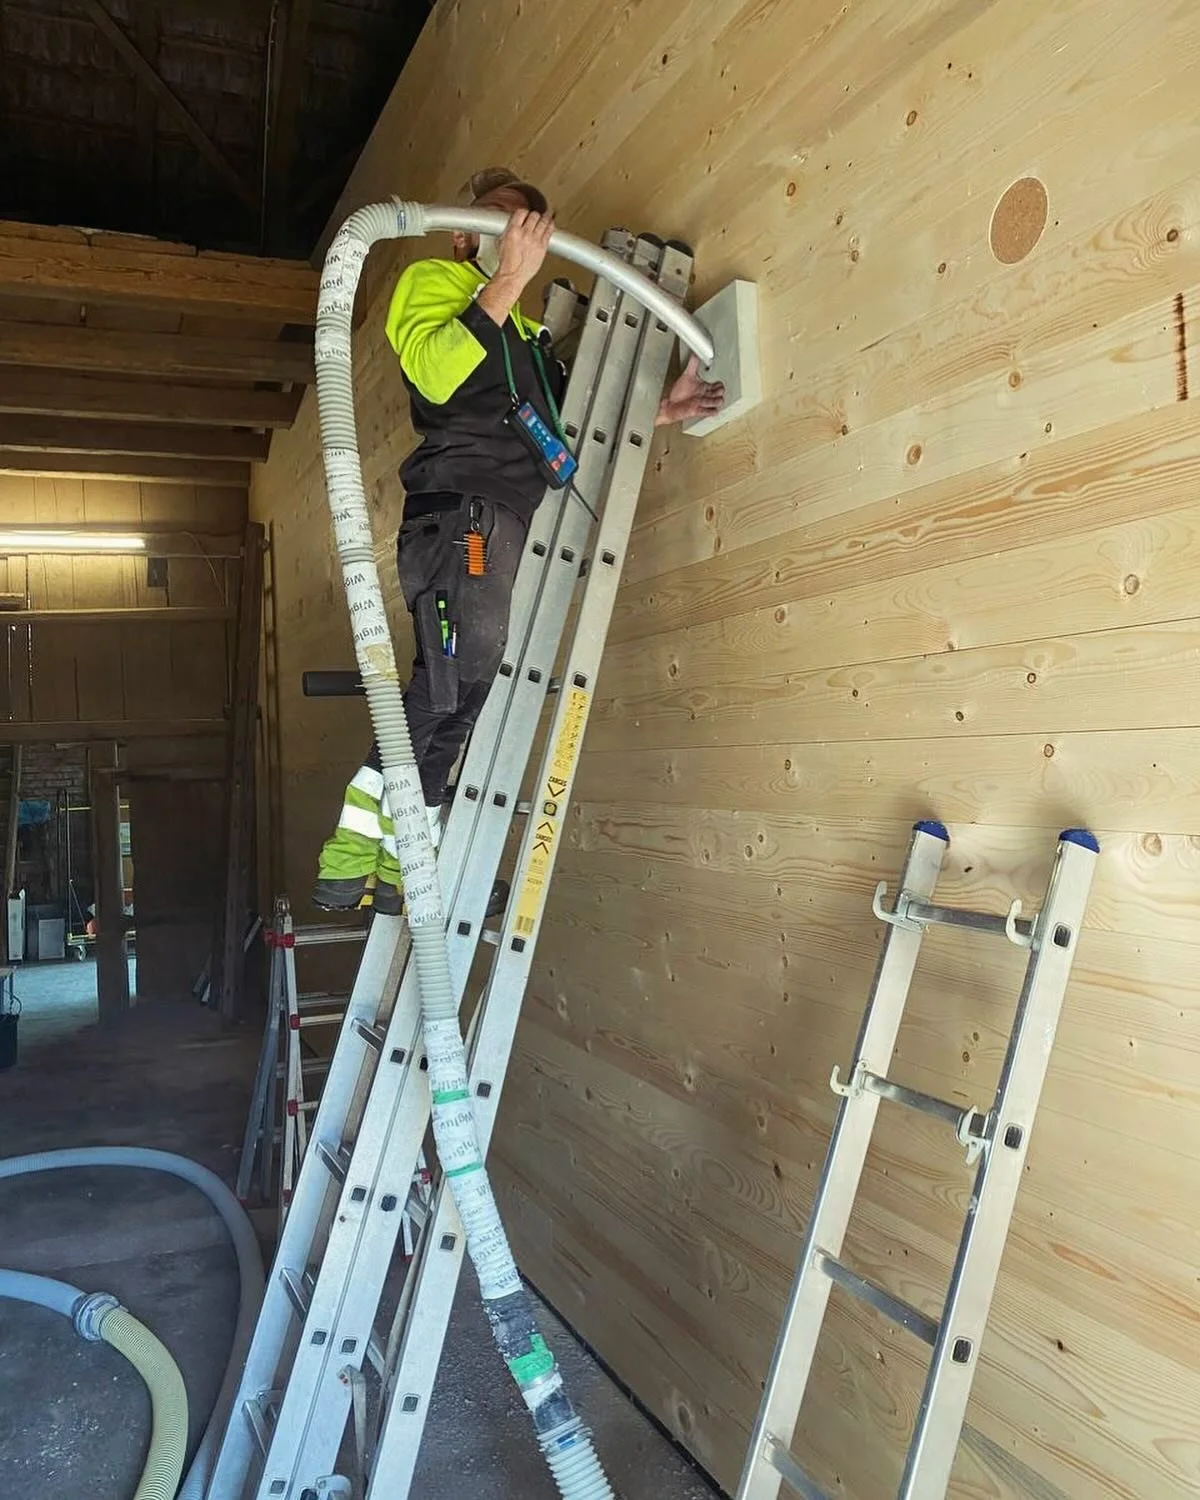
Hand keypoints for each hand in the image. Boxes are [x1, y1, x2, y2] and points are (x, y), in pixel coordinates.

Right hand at [477, 210, 554, 324]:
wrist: (513, 276)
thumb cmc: (507, 263)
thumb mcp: (501, 242)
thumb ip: (508, 231)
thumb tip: (511, 226)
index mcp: (513, 231)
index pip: (521, 212)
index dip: (524, 212)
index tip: (525, 213)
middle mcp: (525, 234)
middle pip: (534, 215)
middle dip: (534, 215)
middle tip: (536, 216)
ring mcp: (535, 240)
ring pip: (543, 221)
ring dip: (545, 217)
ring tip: (547, 215)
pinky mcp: (542, 247)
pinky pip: (549, 232)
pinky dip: (550, 226)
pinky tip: (551, 224)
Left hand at [656, 354, 724, 426]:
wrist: (669, 404)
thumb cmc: (678, 392)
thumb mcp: (687, 375)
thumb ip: (692, 363)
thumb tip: (696, 353)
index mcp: (703, 387)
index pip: (718, 385)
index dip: (720, 384)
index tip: (718, 382)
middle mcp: (704, 395)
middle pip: (719, 394)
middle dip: (720, 392)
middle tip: (717, 391)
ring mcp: (702, 403)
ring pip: (717, 402)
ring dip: (717, 401)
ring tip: (714, 399)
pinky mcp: (698, 411)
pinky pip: (709, 412)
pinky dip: (712, 411)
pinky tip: (712, 409)